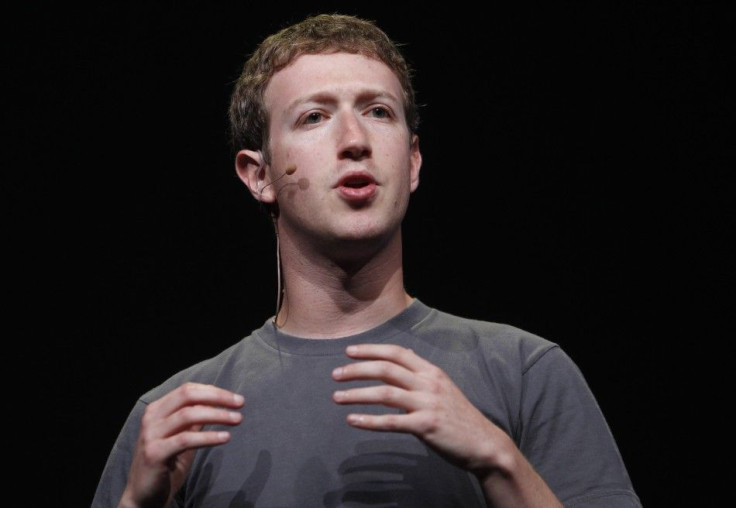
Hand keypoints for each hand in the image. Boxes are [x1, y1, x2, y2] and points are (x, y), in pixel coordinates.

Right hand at [119, 382, 243, 507]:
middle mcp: (151, 418)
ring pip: (188, 415)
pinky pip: (186, 439)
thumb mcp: (182, 437)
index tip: (235, 398)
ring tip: (238, 419)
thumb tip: (218, 403)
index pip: (188, 389)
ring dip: (217, 415)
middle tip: (241, 403)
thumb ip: (194, 421)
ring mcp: (151, 435)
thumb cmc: (166, 464)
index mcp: (157, 410)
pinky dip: (208, 436)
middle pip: (188, 396)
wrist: (143, 497)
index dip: (214, 391)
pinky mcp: (154, 453)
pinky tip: (226, 437)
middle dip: (217, 397)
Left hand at [331, 344, 503, 472]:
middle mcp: (429, 383)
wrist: (484, 443)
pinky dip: (368, 420)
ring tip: (336, 397)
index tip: (349, 351)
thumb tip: (404, 356)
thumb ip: (422, 374)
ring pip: (385, 392)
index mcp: (431, 371)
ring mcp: (428, 404)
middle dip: (357, 369)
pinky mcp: (426, 426)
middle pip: (386, 368)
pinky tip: (352, 420)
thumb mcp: (443, 387)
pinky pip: (391, 421)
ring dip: (357, 394)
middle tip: (335, 374)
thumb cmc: (459, 417)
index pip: (396, 352)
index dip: (371, 350)